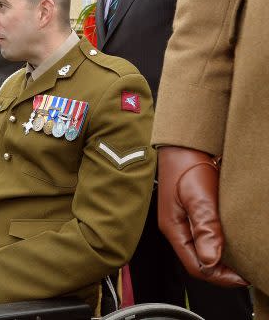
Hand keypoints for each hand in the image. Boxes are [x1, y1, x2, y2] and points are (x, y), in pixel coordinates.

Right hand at [158, 146, 246, 286]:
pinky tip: (235, 241)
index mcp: (173, 229)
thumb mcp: (198, 197)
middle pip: (200, 262)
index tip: (244, 275)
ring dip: (224, 258)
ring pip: (205, 251)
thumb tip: (210, 259)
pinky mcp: (195, 214)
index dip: (220, 276)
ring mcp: (186, 222)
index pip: (196, 266)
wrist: (185, 145)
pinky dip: (223, 244)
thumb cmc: (186, 166)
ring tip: (244, 258)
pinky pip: (208, 238)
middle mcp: (178, 229)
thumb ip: (205, 227)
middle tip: (248, 269)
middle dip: (224, 271)